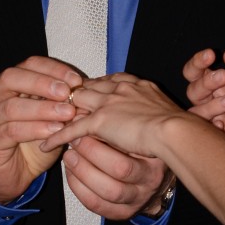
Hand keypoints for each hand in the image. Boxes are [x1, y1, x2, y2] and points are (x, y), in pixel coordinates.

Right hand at [0, 56, 80, 203]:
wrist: (16, 174)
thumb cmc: (34, 140)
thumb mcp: (51, 115)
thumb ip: (61, 100)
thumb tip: (83, 89)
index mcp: (8, 83)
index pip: (29, 64)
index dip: (53, 69)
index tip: (76, 80)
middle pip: (12, 77)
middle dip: (42, 83)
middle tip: (66, 92)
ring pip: (11, 106)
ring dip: (43, 109)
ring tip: (67, 113)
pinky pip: (11, 130)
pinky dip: (36, 129)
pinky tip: (55, 131)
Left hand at [40, 73, 224, 158]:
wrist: (174, 130)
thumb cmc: (176, 123)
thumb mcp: (164, 108)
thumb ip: (152, 107)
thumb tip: (152, 116)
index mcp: (135, 84)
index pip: (108, 80)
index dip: (96, 87)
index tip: (88, 91)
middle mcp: (119, 88)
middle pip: (88, 86)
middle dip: (74, 93)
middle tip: (61, 102)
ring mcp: (108, 103)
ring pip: (76, 102)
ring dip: (63, 111)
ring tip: (48, 118)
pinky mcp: (100, 120)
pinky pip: (73, 129)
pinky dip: (58, 137)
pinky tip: (47, 144)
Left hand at [62, 134, 168, 219]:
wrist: (156, 176)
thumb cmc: (143, 148)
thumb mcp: (136, 134)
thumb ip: (115, 125)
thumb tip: (83, 114)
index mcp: (154, 158)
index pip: (130, 148)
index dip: (101, 140)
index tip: (84, 128)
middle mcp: (148, 181)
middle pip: (120, 170)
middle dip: (91, 154)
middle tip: (75, 141)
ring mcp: (136, 199)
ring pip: (107, 191)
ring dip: (83, 172)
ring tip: (70, 156)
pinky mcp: (123, 212)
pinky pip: (97, 205)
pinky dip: (79, 189)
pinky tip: (71, 174)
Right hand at [184, 49, 224, 166]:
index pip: (201, 72)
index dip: (198, 63)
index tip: (210, 55)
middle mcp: (220, 102)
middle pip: (194, 90)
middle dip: (204, 81)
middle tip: (224, 77)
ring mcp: (222, 122)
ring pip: (196, 111)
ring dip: (208, 104)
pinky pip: (205, 134)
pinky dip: (209, 126)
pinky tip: (224, 125)